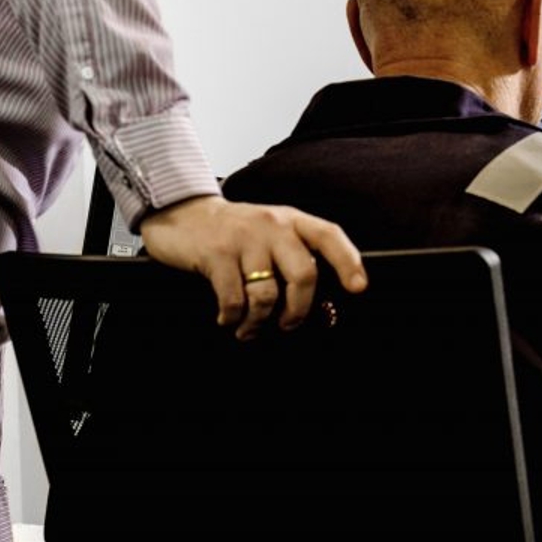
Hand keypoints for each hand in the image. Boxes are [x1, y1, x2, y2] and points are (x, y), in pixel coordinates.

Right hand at [140, 195, 367, 340]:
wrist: (184, 213)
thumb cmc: (236, 232)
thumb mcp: (271, 233)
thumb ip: (294, 257)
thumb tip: (319, 306)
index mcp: (293, 220)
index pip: (330, 236)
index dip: (348, 262)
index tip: (358, 288)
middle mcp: (273, 226)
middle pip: (304, 274)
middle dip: (300, 309)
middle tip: (289, 324)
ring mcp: (244, 239)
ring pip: (267, 294)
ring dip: (259, 321)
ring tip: (250, 328)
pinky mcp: (216, 254)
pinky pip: (234, 299)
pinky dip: (233, 318)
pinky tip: (229, 319)